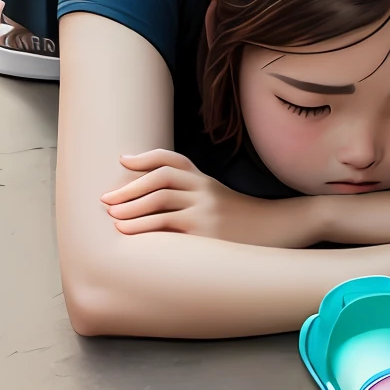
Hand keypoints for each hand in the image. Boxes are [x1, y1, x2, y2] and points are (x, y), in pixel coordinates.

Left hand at [102, 149, 314, 246]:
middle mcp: (205, 190)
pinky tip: (127, 232)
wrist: (284, 228)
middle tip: (105, 198)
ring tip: (111, 216)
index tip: (124, 161)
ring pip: (160, 199)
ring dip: (131, 207)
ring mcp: (206, 210)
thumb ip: (198, 200)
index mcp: (207, 182)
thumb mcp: (224, 204)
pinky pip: (168, 225)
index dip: (146, 157)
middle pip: (161, 177)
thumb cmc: (250, 223)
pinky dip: (143, 227)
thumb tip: (164, 210)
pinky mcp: (206, 231)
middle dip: (129, 187)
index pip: (173, 160)